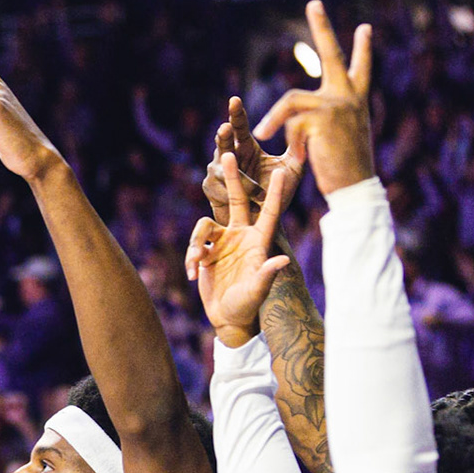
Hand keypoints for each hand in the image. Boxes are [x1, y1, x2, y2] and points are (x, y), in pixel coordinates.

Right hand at [185, 156, 293, 345]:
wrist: (228, 317)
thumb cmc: (248, 305)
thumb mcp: (257, 291)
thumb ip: (267, 274)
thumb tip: (282, 259)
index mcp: (259, 241)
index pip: (269, 212)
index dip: (275, 192)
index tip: (280, 171)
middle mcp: (241, 236)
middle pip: (236, 200)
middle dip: (231, 178)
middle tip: (227, 155)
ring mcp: (223, 242)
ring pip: (204, 226)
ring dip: (197, 244)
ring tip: (197, 265)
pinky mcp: (207, 251)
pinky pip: (194, 246)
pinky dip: (191, 260)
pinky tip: (193, 276)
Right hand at [202, 97, 304, 224]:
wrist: (266, 223)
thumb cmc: (278, 194)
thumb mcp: (293, 170)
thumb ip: (299, 149)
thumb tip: (307, 127)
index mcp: (246, 147)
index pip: (240, 126)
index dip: (236, 113)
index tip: (234, 99)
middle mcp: (228, 155)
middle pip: (223, 140)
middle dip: (224, 135)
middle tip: (226, 129)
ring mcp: (215, 171)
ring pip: (221, 169)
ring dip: (240, 180)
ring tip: (257, 193)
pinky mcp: (209, 188)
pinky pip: (217, 187)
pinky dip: (230, 194)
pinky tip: (242, 202)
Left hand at [254, 0, 375, 195]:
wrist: (353, 187)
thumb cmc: (342, 167)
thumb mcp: (336, 135)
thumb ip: (325, 116)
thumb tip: (297, 113)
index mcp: (355, 100)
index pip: (360, 69)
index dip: (362, 49)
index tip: (365, 28)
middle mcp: (349, 96)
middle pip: (332, 54)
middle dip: (322, 27)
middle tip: (315, 3)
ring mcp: (338, 104)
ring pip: (293, 100)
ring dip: (275, 119)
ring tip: (263, 133)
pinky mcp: (324, 117)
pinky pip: (291, 121)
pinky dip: (287, 139)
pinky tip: (297, 157)